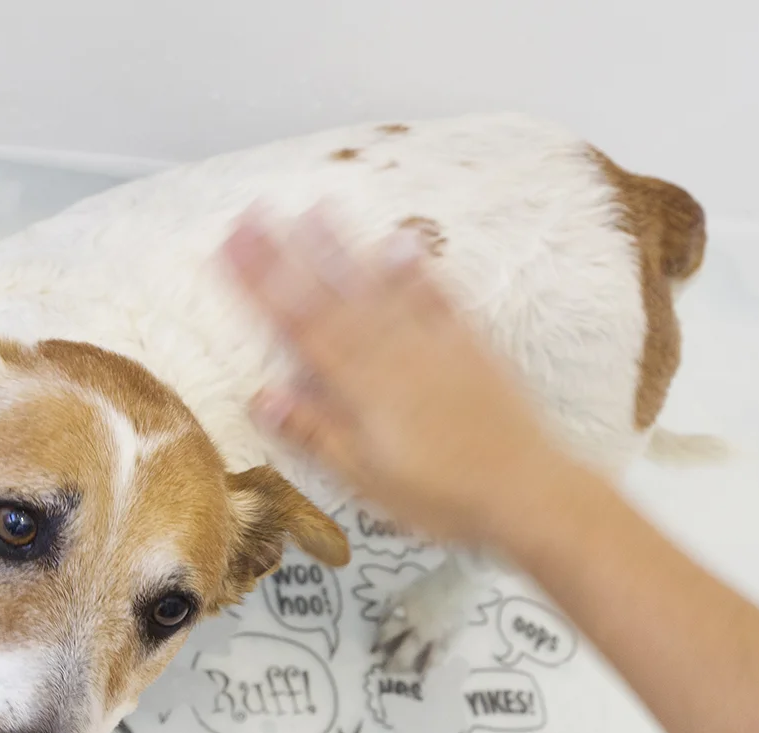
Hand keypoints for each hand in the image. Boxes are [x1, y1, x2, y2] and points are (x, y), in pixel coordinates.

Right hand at [220, 206, 569, 546]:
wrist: (529, 493)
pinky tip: (398, 241)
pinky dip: (416, 269)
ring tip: (314, 207)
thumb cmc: (442, 499)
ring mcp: (433, 345)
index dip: (259, 286)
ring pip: (377, 288)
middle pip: (328, 297)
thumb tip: (263, 396)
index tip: (229, 250)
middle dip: (285, 254)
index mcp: (358, 388)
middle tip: (252, 212)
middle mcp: (391, 355)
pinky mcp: (471, 346)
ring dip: (343, 248)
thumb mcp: (366, 480)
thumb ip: (316, 433)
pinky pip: (438, 297)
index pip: (296, 327)